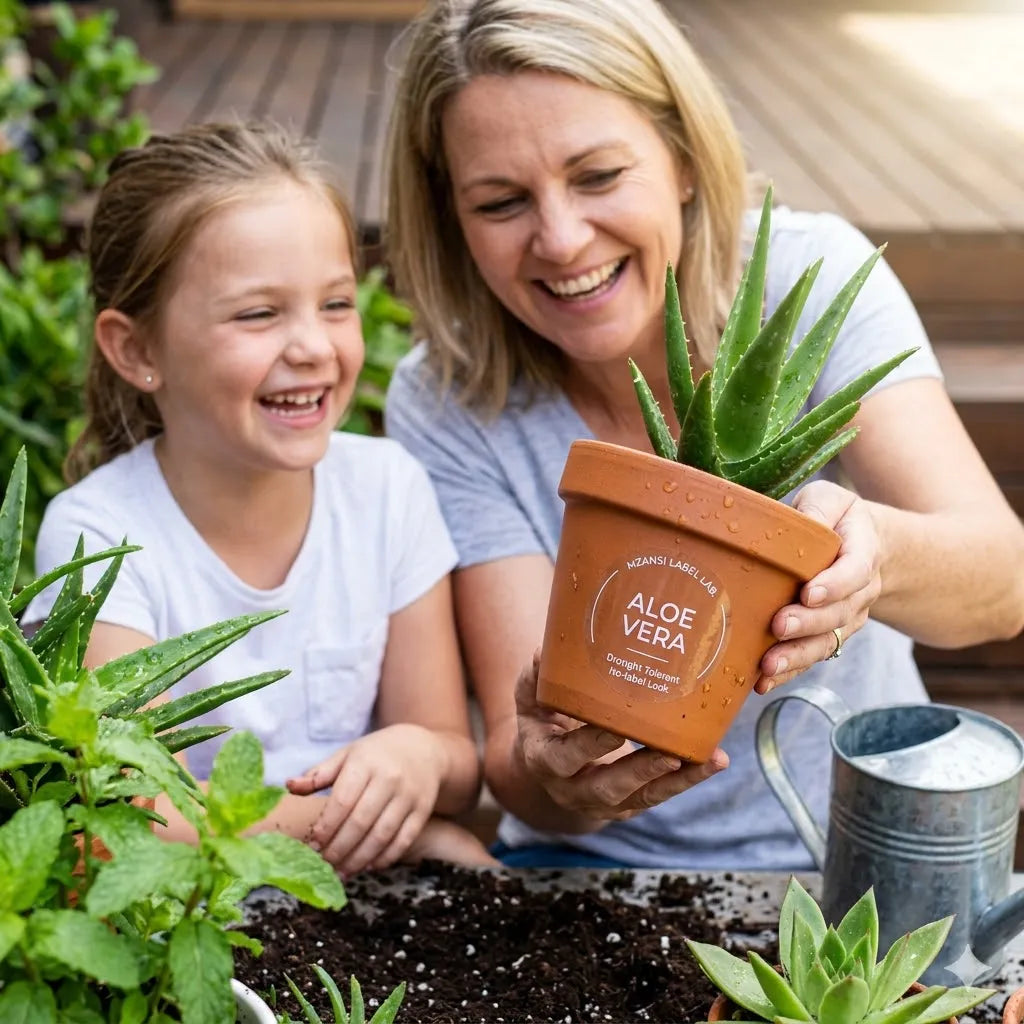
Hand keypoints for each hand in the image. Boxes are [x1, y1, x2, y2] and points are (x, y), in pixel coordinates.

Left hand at [286, 724, 442, 874]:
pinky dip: (386, 857)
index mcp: (365, 763)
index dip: (326, 827)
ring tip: (343, 872)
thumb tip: (289, 786)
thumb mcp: (347, 755)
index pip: (342, 801)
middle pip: (361, 822)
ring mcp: (408, 795)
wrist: (423, 748)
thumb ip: (318, 774)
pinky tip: (369, 866)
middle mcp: (389, 779)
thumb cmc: (376, 754)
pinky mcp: (423, 810)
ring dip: (360, 859)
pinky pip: (404, 840)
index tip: (313, 845)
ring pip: (382, 835)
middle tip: (324, 864)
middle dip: (339, 848)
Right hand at [516, 652, 728, 822]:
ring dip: (678, 780)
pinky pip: (660, 795)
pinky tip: (715, 760)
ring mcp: (603, 802)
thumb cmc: (542, 717)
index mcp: (544, 760)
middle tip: (669, 753)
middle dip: (639, 771)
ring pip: (642, 797)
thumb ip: (536, 675)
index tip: (615, 729)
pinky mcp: (630, 803)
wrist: (546, 760)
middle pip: (607, 788)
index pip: (564, 758)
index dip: (589, 747)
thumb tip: (543, 650)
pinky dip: (689, 779)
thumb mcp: (530, 697)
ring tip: (710, 760)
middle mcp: (572, 789)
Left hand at [756, 480, 881, 693]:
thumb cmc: (836, 517)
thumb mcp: (830, 499)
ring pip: (828, 641)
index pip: (855, 570)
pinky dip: (791, 670)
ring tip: (768, 666)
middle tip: (779, 626)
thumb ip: (818, 508)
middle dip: (808, 624)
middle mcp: (861, 590)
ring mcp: (847, 617)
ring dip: (797, 656)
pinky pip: (814, 655)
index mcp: (863, 550)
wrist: (866, 545)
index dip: (835, 584)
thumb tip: (800, 524)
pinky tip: (763, 680)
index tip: (809, 593)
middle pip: (839, 613)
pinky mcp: (829, 634)